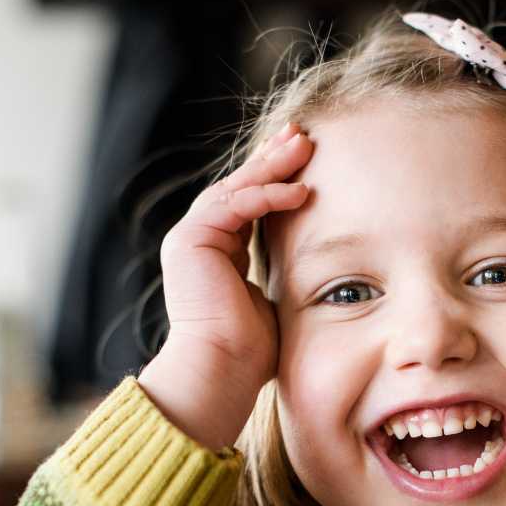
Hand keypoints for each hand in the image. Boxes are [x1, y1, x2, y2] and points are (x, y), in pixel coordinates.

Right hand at [137, 121, 314, 450]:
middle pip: (238, 186)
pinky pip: (234, 205)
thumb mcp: (272, 299)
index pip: (247, 203)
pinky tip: (300, 192)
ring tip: (304, 147)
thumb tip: (315, 264)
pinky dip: (267, 196)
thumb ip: (281, 272)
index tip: (303, 159)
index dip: (273, 178)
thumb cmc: (251, 351)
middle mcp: (198, 240)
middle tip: (301, 134)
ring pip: (235, 189)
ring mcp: (190, 238)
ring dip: (272, 167)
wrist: (222, 371)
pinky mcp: (190, 240)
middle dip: (271, 159)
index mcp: (216, 252)